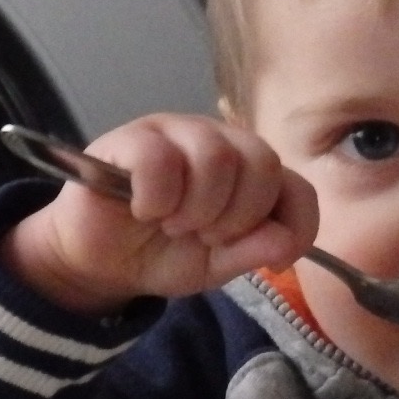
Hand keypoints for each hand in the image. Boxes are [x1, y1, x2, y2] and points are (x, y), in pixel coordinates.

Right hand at [0, 113, 317, 314]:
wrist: (100, 263)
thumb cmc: (162, 254)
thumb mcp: (217, 266)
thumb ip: (252, 251)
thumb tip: (284, 242)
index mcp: (249, 172)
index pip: (297, 186)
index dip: (295, 225)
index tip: (273, 260)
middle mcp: (219, 142)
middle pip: (263, 163)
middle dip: (239, 216)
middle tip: (206, 236)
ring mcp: (174, 132)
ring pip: (216, 155)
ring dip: (198, 208)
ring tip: (173, 225)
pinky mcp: (130, 139)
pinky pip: (160, 157)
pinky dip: (158, 197)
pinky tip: (144, 210)